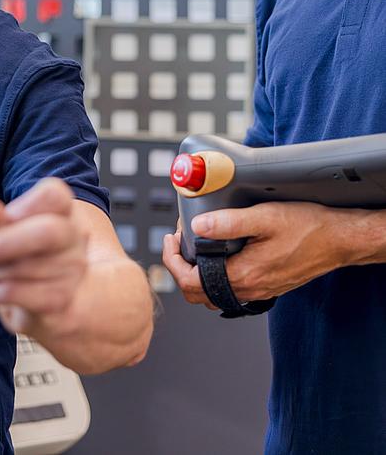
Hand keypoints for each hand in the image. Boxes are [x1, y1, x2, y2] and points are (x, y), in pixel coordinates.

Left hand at [0, 177, 88, 338]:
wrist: (49, 302)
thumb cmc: (22, 254)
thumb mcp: (3, 231)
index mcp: (59, 211)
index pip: (54, 196)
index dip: (29, 204)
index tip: (9, 215)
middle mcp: (72, 238)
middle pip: (48, 231)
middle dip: (6, 242)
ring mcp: (71, 271)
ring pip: (24, 268)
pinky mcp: (60, 301)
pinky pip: (19, 294)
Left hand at [162, 202, 349, 305]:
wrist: (338, 239)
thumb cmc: (306, 227)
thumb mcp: (265, 217)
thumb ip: (228, 222)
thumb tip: (196, 226)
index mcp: (243, 276)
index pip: (190, 283)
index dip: (171, 261)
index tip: (171, 238)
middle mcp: (249, 289)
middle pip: (197, 294)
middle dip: (179, 268)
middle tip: (178, 241)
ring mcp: (257, 290)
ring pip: (212, 294)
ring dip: (196, 273)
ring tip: (192, 246)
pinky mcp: (265, 285)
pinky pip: (229, 290)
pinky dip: (214, 276)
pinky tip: (215, 253)